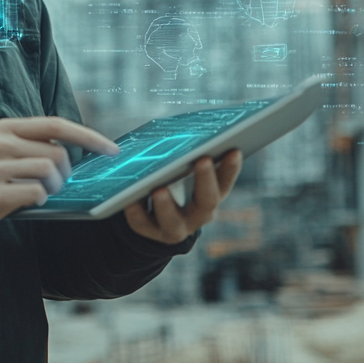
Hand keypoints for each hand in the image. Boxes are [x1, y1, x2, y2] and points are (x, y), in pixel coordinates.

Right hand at [0, 117, 118, 235]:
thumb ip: (24, 143)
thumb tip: (66, 151)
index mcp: (5, 128)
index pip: (55, 124)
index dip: (87, 136)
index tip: (110, 149)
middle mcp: (1, 143)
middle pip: (57, 153)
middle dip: (66, 173)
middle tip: (56, 184)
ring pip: (50, 172)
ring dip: (54, 187)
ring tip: (41, 193)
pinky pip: (36, 194)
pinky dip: (40, 200)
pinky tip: (29, 202)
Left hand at [124, 150, 242, 244]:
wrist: (155, 218)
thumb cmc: (173, 180)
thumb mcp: (183, 168)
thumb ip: (188, 154)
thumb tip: (186, 128)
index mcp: (211, 196)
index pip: (225, 183)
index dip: (231, 169)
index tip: (233, 150)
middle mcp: (198, 215)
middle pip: (207, 201)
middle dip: (206, 180)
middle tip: (203, 159)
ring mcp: (176, 228)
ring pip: (174, 222)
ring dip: (167, 206)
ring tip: (159, 189)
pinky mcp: (151, 233)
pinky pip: (142, 225)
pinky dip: (136, 212)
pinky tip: (129, 199)